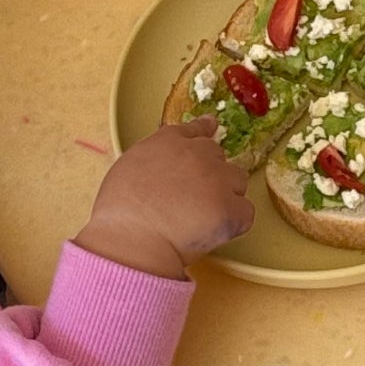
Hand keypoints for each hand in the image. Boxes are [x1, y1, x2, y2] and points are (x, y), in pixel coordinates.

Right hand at [76, 119, 254, 278]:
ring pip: (237, 181)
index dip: (204, 131)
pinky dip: (234, 223)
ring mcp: (218, 179)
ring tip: (202, 218)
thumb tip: (163, 167)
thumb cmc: (119, 212)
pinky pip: (245, 212)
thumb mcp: (128, 168)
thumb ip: (152, 159)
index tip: (211, 127)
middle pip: (218, 157)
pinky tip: (214, 233)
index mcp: (169, 142)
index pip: (195, 130)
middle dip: (210, 174)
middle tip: (192, 200)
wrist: (132, 238)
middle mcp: (198, 153)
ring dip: (226, 196)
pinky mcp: (231, 208)